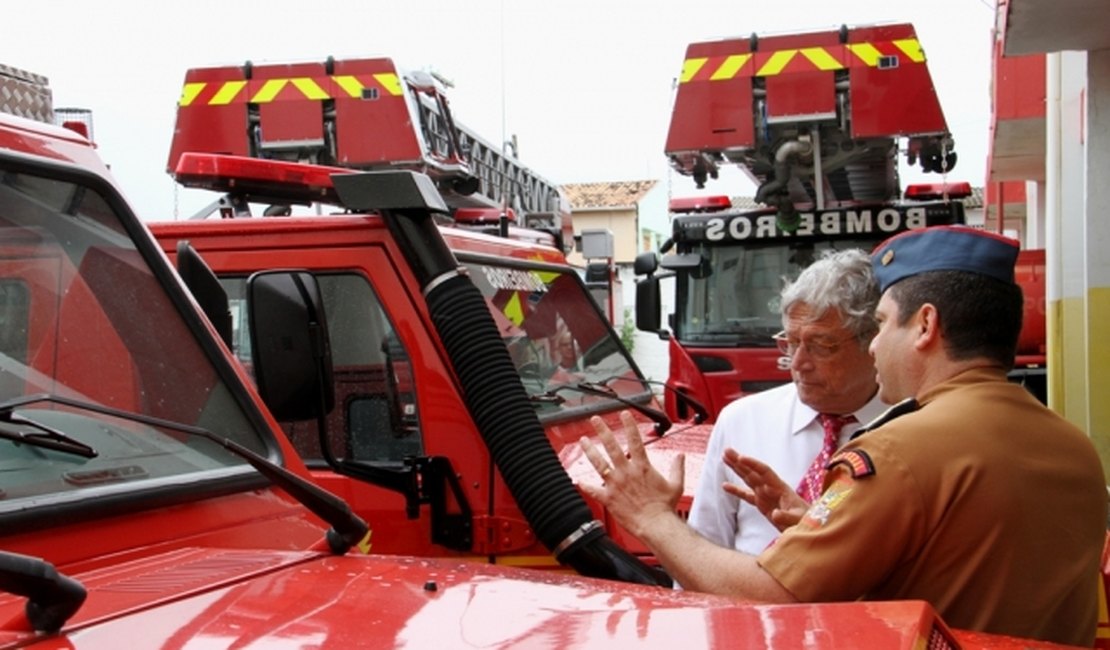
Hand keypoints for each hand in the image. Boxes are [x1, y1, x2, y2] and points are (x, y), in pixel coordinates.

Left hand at [578, 411, 684, 538]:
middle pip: (612, 447)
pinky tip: (578, 480)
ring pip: (599, 463)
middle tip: (595, 420)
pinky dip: (585, 485)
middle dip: (602, 431)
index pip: (635, 440)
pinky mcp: (609, 498)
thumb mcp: (676, 484)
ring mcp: (615, 484)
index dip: (629, 425)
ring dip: (590, 451)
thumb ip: (677, 468)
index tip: (624, 414)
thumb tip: (680, 457)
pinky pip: (594, 490)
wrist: (655, 525)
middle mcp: (626, 472)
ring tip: (583, 441)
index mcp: (642, 467)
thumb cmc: (664, 507)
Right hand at [722, 450, 808, 530]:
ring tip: (725, 458)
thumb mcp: (798, 520)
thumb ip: (787, 517)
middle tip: (726, 451)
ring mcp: (766, 495)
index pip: (764, 472)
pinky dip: (736, 490)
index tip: (741, 458)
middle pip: (753, 471)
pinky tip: (725, 486)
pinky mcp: (762, 504)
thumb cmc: (807, 521)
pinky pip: (746, 495)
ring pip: (748, 478)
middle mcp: (771, 488)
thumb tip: (774, 514)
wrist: (810, 527)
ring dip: (737, 469)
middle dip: (740, 461)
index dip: (753, 464)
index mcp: (780, 488)